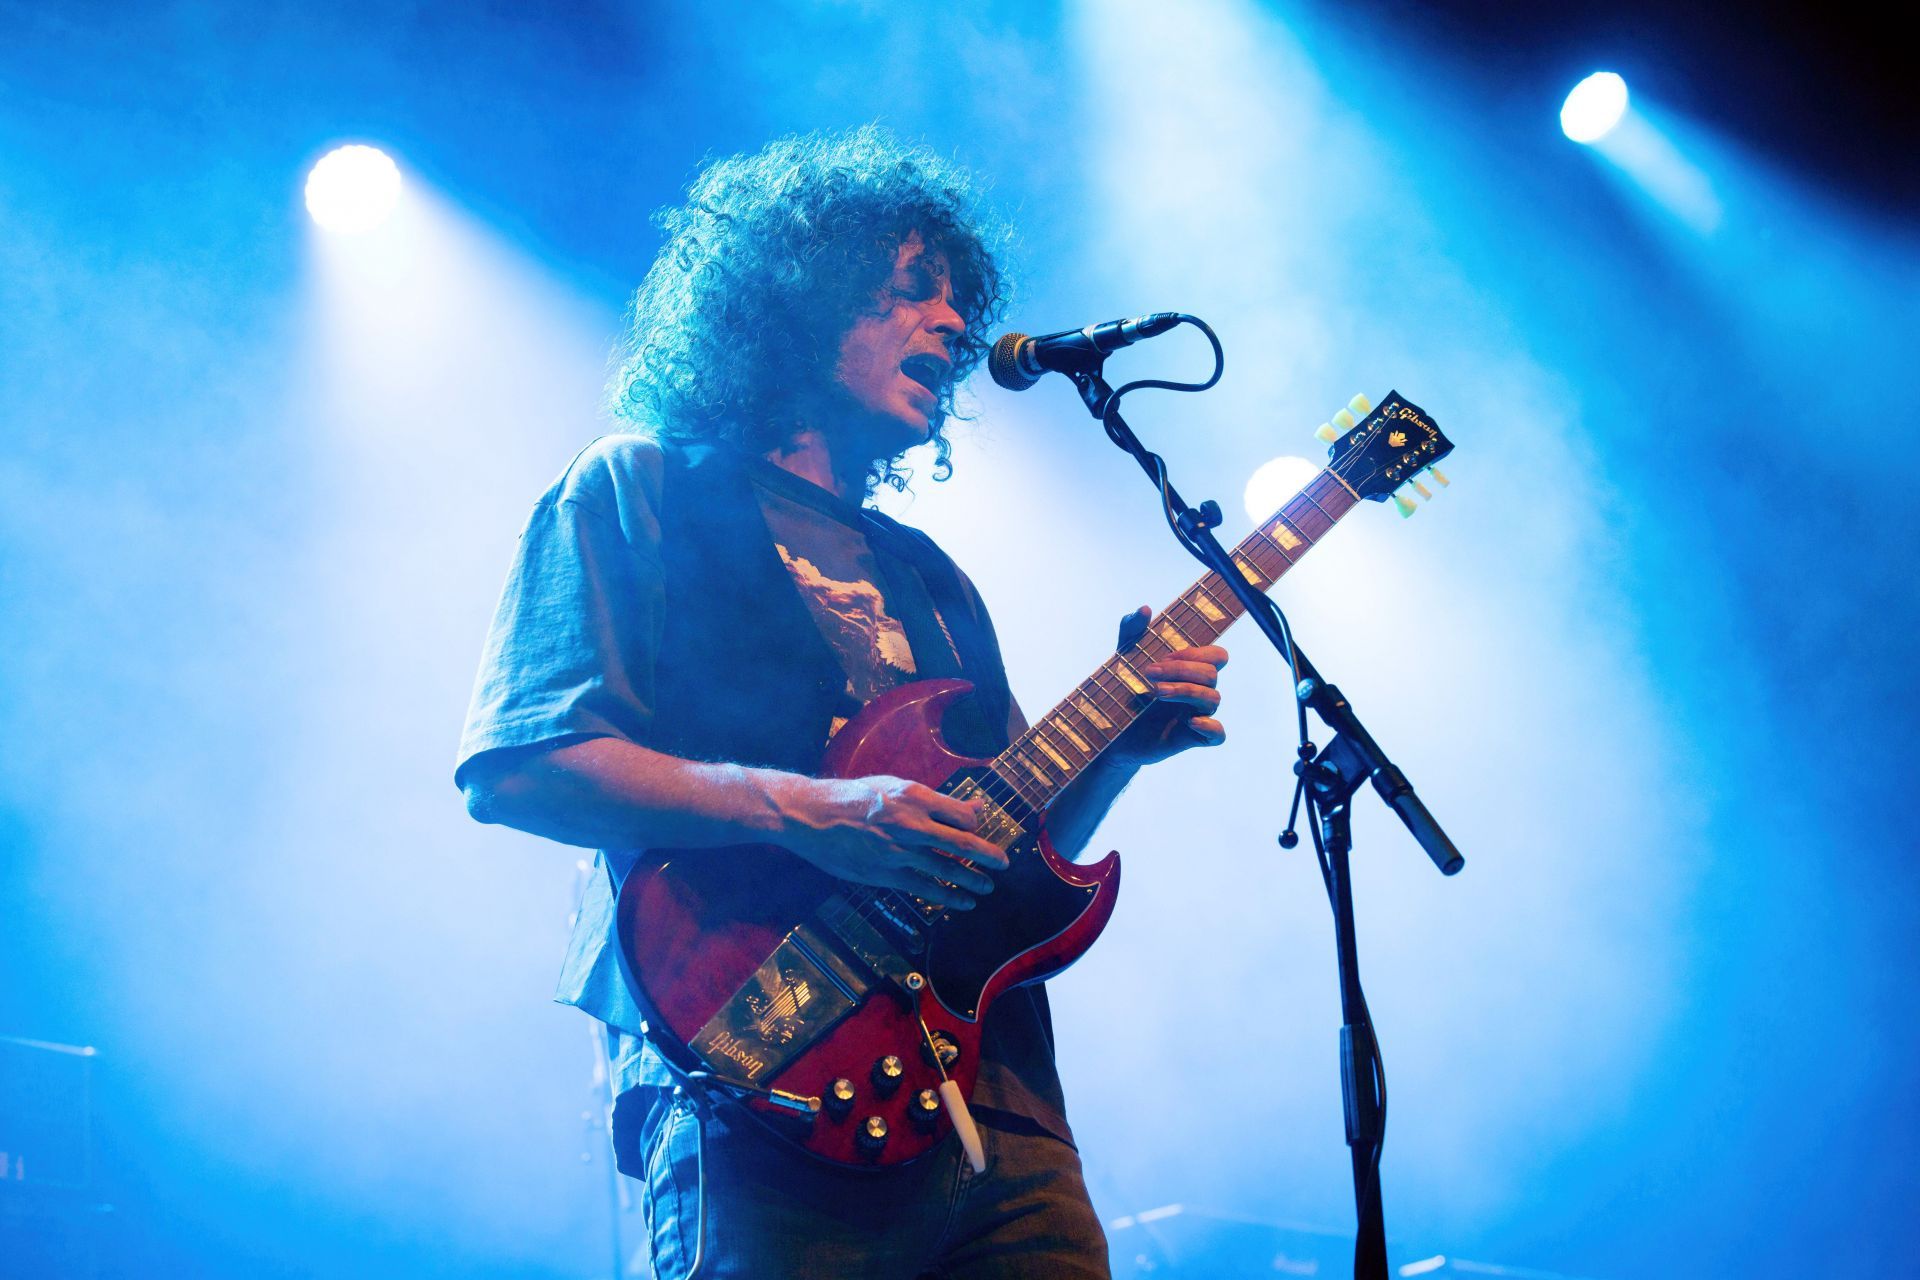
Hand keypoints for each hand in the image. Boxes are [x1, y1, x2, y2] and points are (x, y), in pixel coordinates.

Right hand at [777, 775, 1009, 909]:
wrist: (813, 816)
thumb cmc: (854, 797)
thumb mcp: (894, 785)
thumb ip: (934, 799)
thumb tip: (973, 807)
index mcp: (914, 797)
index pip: (961, 815)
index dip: (976, 824)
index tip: (981, 830)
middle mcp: (910, 824)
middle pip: (960, 843)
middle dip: (987, 855)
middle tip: (1004, 863)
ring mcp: (898, 852)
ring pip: (945, 869)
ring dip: (970, 881)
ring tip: (986, 888)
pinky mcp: (884, 874)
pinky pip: (923, 888)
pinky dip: (946, 897)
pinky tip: (961, 902)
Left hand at [1108, 605, 1227, 767]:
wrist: (1108, 730)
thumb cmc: (1123, 691)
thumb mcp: (1124, 659)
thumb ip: (1132, 632)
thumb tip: (1145, 609)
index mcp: (1190, 671)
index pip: (1216, 655)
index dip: (1196, 653)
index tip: (1165, 655)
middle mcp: (1198, 691)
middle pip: (1212, 674)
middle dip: (1182, 670)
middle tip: (1149, 673)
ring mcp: (1198, 714)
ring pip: (1213, 698)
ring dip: (1185, 691)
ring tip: (1155, 692)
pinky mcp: (1193, 738)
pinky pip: (1218, 734)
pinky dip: (1209, 726)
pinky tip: (1190, 722)